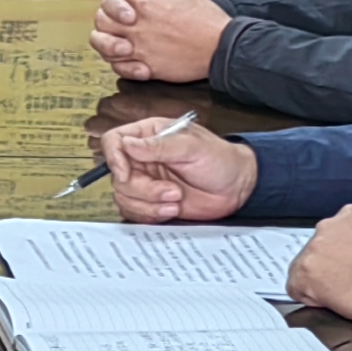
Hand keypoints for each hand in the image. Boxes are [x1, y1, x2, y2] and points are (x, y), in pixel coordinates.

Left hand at [93, 0, 226, 84]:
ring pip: (102, 43)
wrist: (220, 47)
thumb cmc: (205, 18)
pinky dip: (119, 63)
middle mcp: (135, 25)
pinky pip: (117, 66)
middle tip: (123, 19)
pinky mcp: (143, 67)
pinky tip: (130, 57)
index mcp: (145, 2)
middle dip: (108, 15)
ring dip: (105, 40)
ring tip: (119, 40)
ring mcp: (137, 47)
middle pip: (103, 17)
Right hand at [105, 119, 258, 223]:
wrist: (236, 187)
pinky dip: (151, 215)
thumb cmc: (220, 160)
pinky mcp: (150, 202)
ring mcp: (145, 181)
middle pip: (118, 175)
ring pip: (123, 196)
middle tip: (172, 192)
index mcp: (149, 135)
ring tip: (176, 200)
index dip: (114, 158)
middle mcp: (142, 158)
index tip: (127, 174)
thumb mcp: (192, 147)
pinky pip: (134, 212)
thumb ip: (159, 145)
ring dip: (149, 204)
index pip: (114, 141)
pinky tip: (172, 210)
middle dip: (143, 189)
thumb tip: (127, 144)